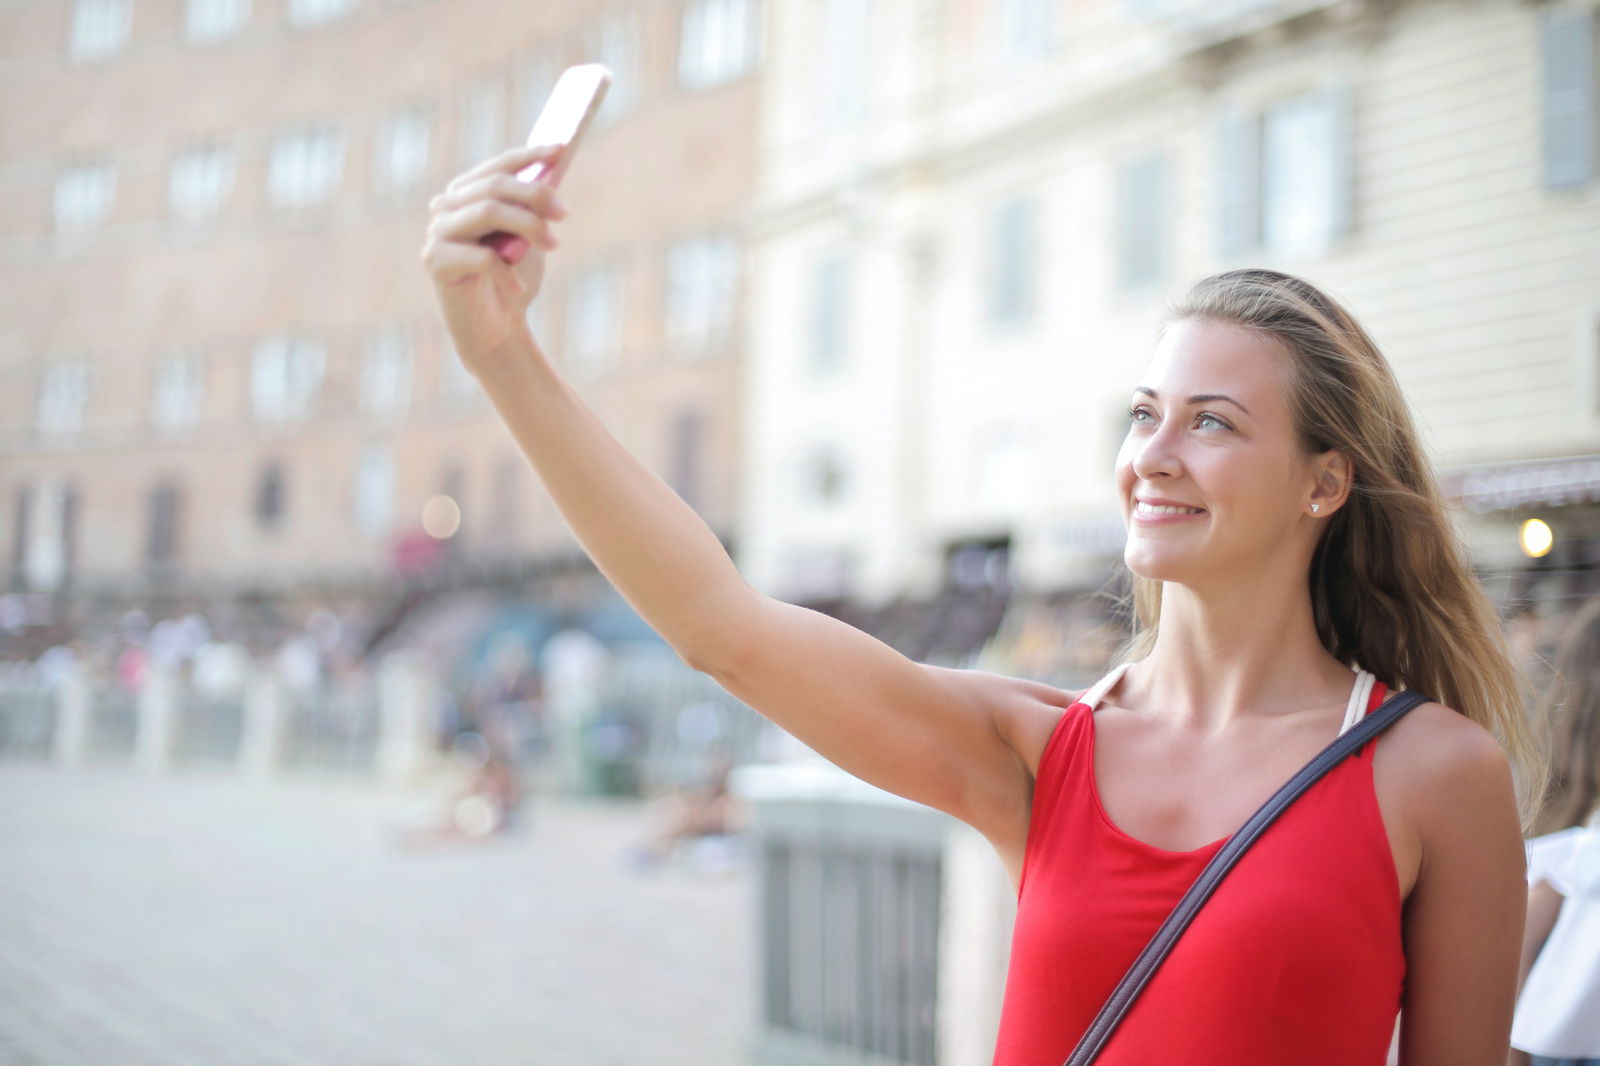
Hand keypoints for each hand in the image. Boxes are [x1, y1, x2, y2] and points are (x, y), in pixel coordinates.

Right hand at [420, 144, 567, 370]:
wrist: (496, 330)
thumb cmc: (513, 280)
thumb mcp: (529, 238)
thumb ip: (533, 207)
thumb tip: (553, 171)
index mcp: (466, 194)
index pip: (497, 166)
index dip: (530, 156)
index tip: (561, 150)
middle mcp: (446, 207)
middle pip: (494, 186)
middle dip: (535, 195)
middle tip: (564, 213)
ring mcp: (436, 232)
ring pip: (487, 212)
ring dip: (527, 226)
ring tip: (552, 244)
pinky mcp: (435, 261)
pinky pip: (480, 255)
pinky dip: (506, 270)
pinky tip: (518, 286)